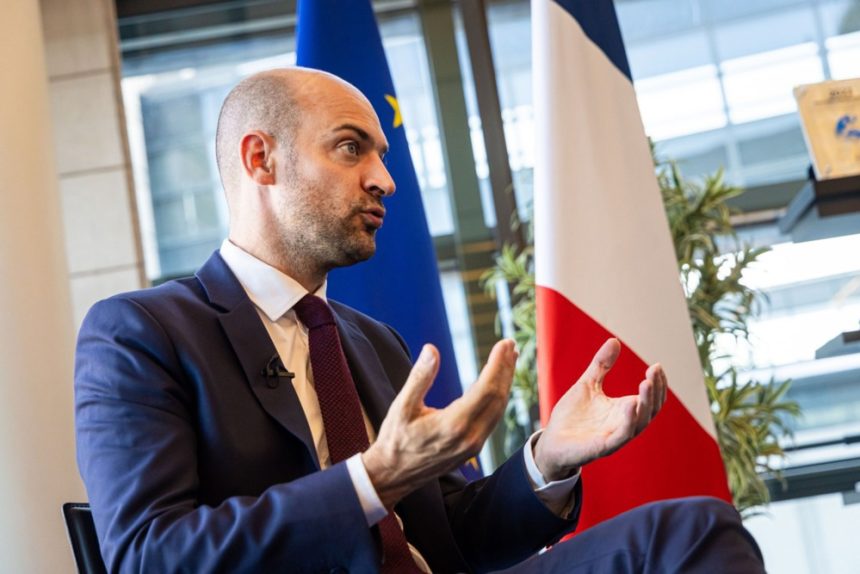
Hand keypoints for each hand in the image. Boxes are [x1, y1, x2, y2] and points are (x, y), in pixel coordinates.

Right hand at [362, 340, 515, 507]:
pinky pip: (492, 419)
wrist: (393, 475)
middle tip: (510, 344)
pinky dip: (498, 397)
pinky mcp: (473, 449)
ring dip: (505, 382)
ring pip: (498, 409)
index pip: (486, 389)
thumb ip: (419, 378)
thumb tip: (431, 349)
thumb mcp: (402, 407)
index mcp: (453, 425)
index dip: (498, 364)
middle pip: (498, 398)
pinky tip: (496, 383)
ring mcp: (474, 445)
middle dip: (507, 369)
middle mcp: (470, 437)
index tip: (504, 344)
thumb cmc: (395, 439)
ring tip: (509, 359)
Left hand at [534, 338, 666, 481]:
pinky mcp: (603, 447)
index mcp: (624, 410)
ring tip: (646, 383)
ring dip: (646, 403)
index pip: (651, 398)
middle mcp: (624, 424)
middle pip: (651, 409)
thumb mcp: (587, 384)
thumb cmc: (572, 416)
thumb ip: (602, 365)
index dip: (658, 384)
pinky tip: (630, 404)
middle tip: (653, 371)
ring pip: (640, 423)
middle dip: (655, 390)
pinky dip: (629, 421)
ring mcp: (615, 436)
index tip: (656, 366)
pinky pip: (622, 436)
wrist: (551, 441)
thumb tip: (614, 340)